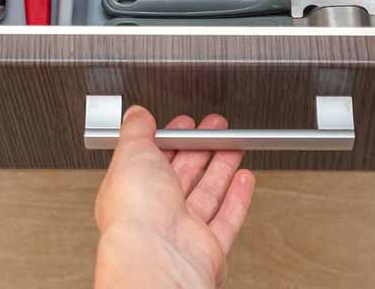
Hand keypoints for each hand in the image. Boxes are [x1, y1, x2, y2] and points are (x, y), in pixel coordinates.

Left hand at [94, 107, 255, 288]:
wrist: (158, 258)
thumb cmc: (135, 214)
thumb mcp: (130, 153)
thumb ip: (135, 131)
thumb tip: (136, 115)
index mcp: (130, 190)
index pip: (152, 159)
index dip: (171, 139)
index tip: (186, 124)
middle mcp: (154, 213)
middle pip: (182, 174)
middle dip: (200, 148)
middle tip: (215, 129)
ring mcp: (182, 231)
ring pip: (206, 194)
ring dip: (222, 167)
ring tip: (234, 146)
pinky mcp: (207, 247)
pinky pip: (226, 220)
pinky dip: (238, 199)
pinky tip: (244, 180)